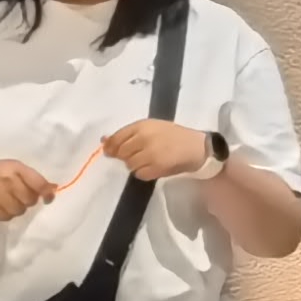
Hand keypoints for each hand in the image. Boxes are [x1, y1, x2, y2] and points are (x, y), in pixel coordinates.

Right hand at [0, 157, 54, 222]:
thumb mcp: (12, 168)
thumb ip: (32, 178)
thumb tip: (53, 189)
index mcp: (14, 167)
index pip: (37, 182)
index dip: (46, 191)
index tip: (49, 197)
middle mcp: (7, 181)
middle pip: (30, 199)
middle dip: (28, 199)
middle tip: (19, 194)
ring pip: (20, 210)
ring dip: (17, 207)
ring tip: (8, 199)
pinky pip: (8, 217)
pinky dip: (7, 213)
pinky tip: (0, 205)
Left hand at [101, 118, 218, 180]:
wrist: (195, 147)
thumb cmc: (173, 135)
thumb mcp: (151, 127)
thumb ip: (128, 134)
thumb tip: (104, 141)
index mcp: (142, 125)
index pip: (117, 138)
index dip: (110, 147)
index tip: (109, 151)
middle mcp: (144, 138)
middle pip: (121, 153)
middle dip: (125, 156)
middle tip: (136, 155)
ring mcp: (150, 154)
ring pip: (129, 164)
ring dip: (134, 165)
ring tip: (146, 160)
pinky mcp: (156, 168)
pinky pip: (139, 174)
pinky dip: (143, 173)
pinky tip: (152, 167)